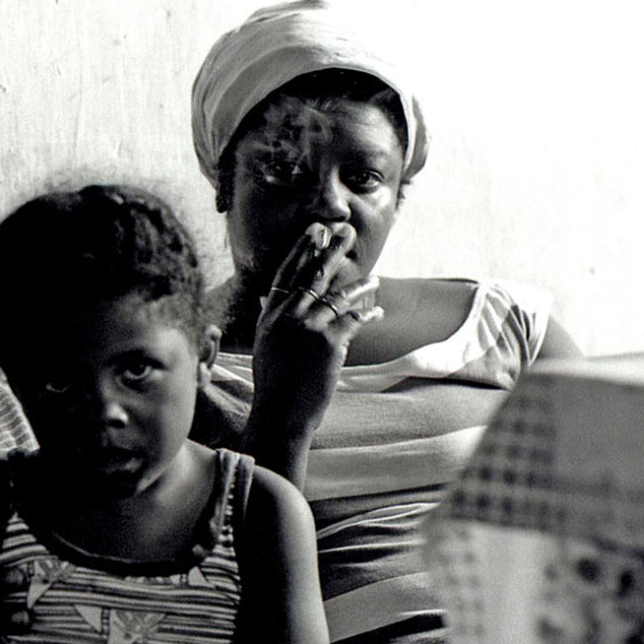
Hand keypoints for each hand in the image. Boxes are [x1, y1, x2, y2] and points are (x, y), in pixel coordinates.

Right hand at [248, 222, 382, 448]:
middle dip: (331, 251)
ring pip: (338, 296)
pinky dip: (367, 315)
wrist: (281, 412)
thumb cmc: (273, 385)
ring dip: (359, 285)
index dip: (301, 250)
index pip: (287, 274)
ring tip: (374, 278)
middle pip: (314, 275)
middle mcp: (289, 315)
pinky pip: (354, 321)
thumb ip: (271, 320)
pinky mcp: (330, 342)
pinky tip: (378, 312)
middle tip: (345, 231)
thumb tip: (266, 299)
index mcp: (271, 315)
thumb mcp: (264, 346)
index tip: (313, 232)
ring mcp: (309, 327)